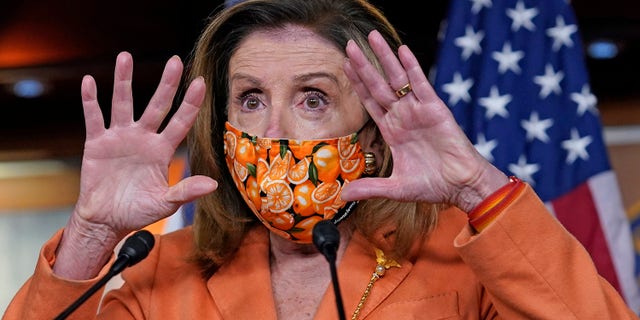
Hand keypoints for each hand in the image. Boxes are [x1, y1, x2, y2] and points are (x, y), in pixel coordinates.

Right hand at [54, 52, 216, 278]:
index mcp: (163, 150)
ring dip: (123, 81)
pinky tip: (90, 81)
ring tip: (125, 56)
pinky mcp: (97, 143)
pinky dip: (91, 100)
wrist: (107, 220)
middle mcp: (144, 138)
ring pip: (123, 103)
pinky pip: (94, 118)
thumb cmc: (138, 211)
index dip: (190, 103)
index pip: (180, 122)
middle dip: (166, 84)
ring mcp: (120, 138)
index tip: (200, 82)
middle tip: (175, 60)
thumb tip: (213, 184)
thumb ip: (186, 191)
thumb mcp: (165, 203)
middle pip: (157, 105)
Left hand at [341, 30, 506, 211]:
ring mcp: (418, 110)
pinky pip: (420, 84)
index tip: (345, 67)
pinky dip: (411, 67)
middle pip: (378, 85)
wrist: (461, 185)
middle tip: (349, 46)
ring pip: (396, 80)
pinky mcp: (434, 109)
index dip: (357, 84)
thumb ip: (369, 188)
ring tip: (371, 37)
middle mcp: (403, 117)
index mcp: (393, 131)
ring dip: (384, 58)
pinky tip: (402, 50)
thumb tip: (343, 196)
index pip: (370, 102)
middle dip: (363, 66)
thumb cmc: (433, 186)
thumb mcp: (395, 188)